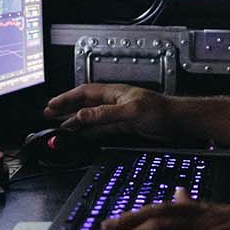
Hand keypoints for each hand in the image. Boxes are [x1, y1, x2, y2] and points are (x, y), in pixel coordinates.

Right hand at [43, 83, 182, 142]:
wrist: (179, 122)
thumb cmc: (161, 111)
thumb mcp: (130, 111)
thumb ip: (105, 114)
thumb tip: (82, 115)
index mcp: (114, 93)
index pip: (84, 93)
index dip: (66, 98)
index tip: (51, 105)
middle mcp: (114, 101)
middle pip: (85, 104)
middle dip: (66, 109)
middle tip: (49, 115)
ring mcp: (119, 113)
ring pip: (92, 117)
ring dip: (76, 122)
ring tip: (61, 128)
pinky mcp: (125, 125)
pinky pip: (101, 128)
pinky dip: (89, 132)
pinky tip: (83, 136)